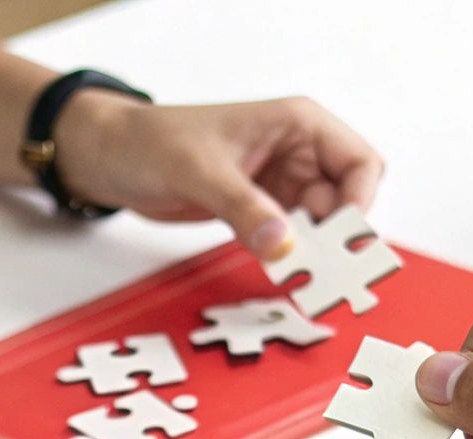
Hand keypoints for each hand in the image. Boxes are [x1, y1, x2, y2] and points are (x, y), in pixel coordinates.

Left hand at [54, 93, 383, 258]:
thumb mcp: (200, 172)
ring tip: (308, 280)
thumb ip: (243, 207)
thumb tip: (281, 244)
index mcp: (297, 124)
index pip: (358, 162)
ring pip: (321, 224)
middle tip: (327, 272)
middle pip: (345, 199)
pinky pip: (291, 238)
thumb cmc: (153, 141)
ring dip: (316, 252)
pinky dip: (291, 257)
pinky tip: (284, 274)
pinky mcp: (260, 210)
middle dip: (339, 236)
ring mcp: (280, 183)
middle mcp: (297, 152)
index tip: (341, 238)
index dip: (359, 201)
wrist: (113, 158)